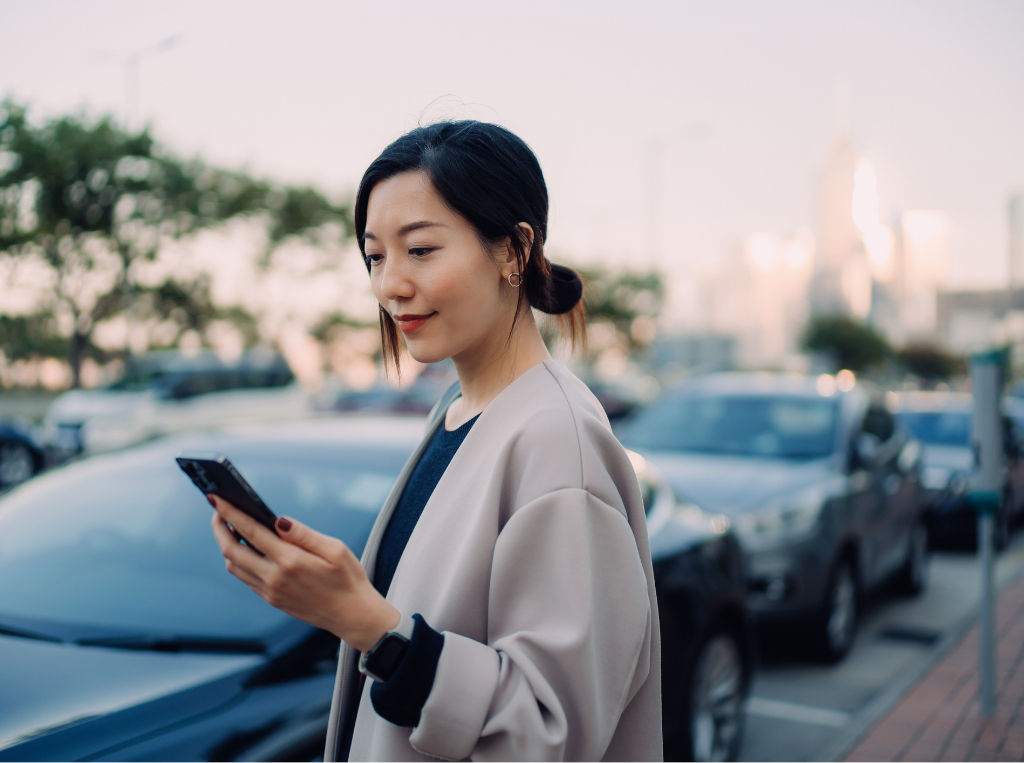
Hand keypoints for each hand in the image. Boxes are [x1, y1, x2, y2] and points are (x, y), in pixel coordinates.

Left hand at [209, 495, 398, 651]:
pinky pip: (245, 577)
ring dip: (227, 544)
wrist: (352, 615)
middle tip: (218, 509)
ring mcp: (270, 591)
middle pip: (231, 550)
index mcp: (290, 561)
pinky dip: (239, 560)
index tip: (216, 498)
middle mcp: (274, 578)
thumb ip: (303, 534)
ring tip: (231, 527)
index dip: (230, 513)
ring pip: (234, 566)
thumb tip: (278, 520)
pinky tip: (247, 548)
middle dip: (219, 527)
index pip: (250, 531)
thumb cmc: (348, 578)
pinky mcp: (271, 599)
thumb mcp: (335, 549)